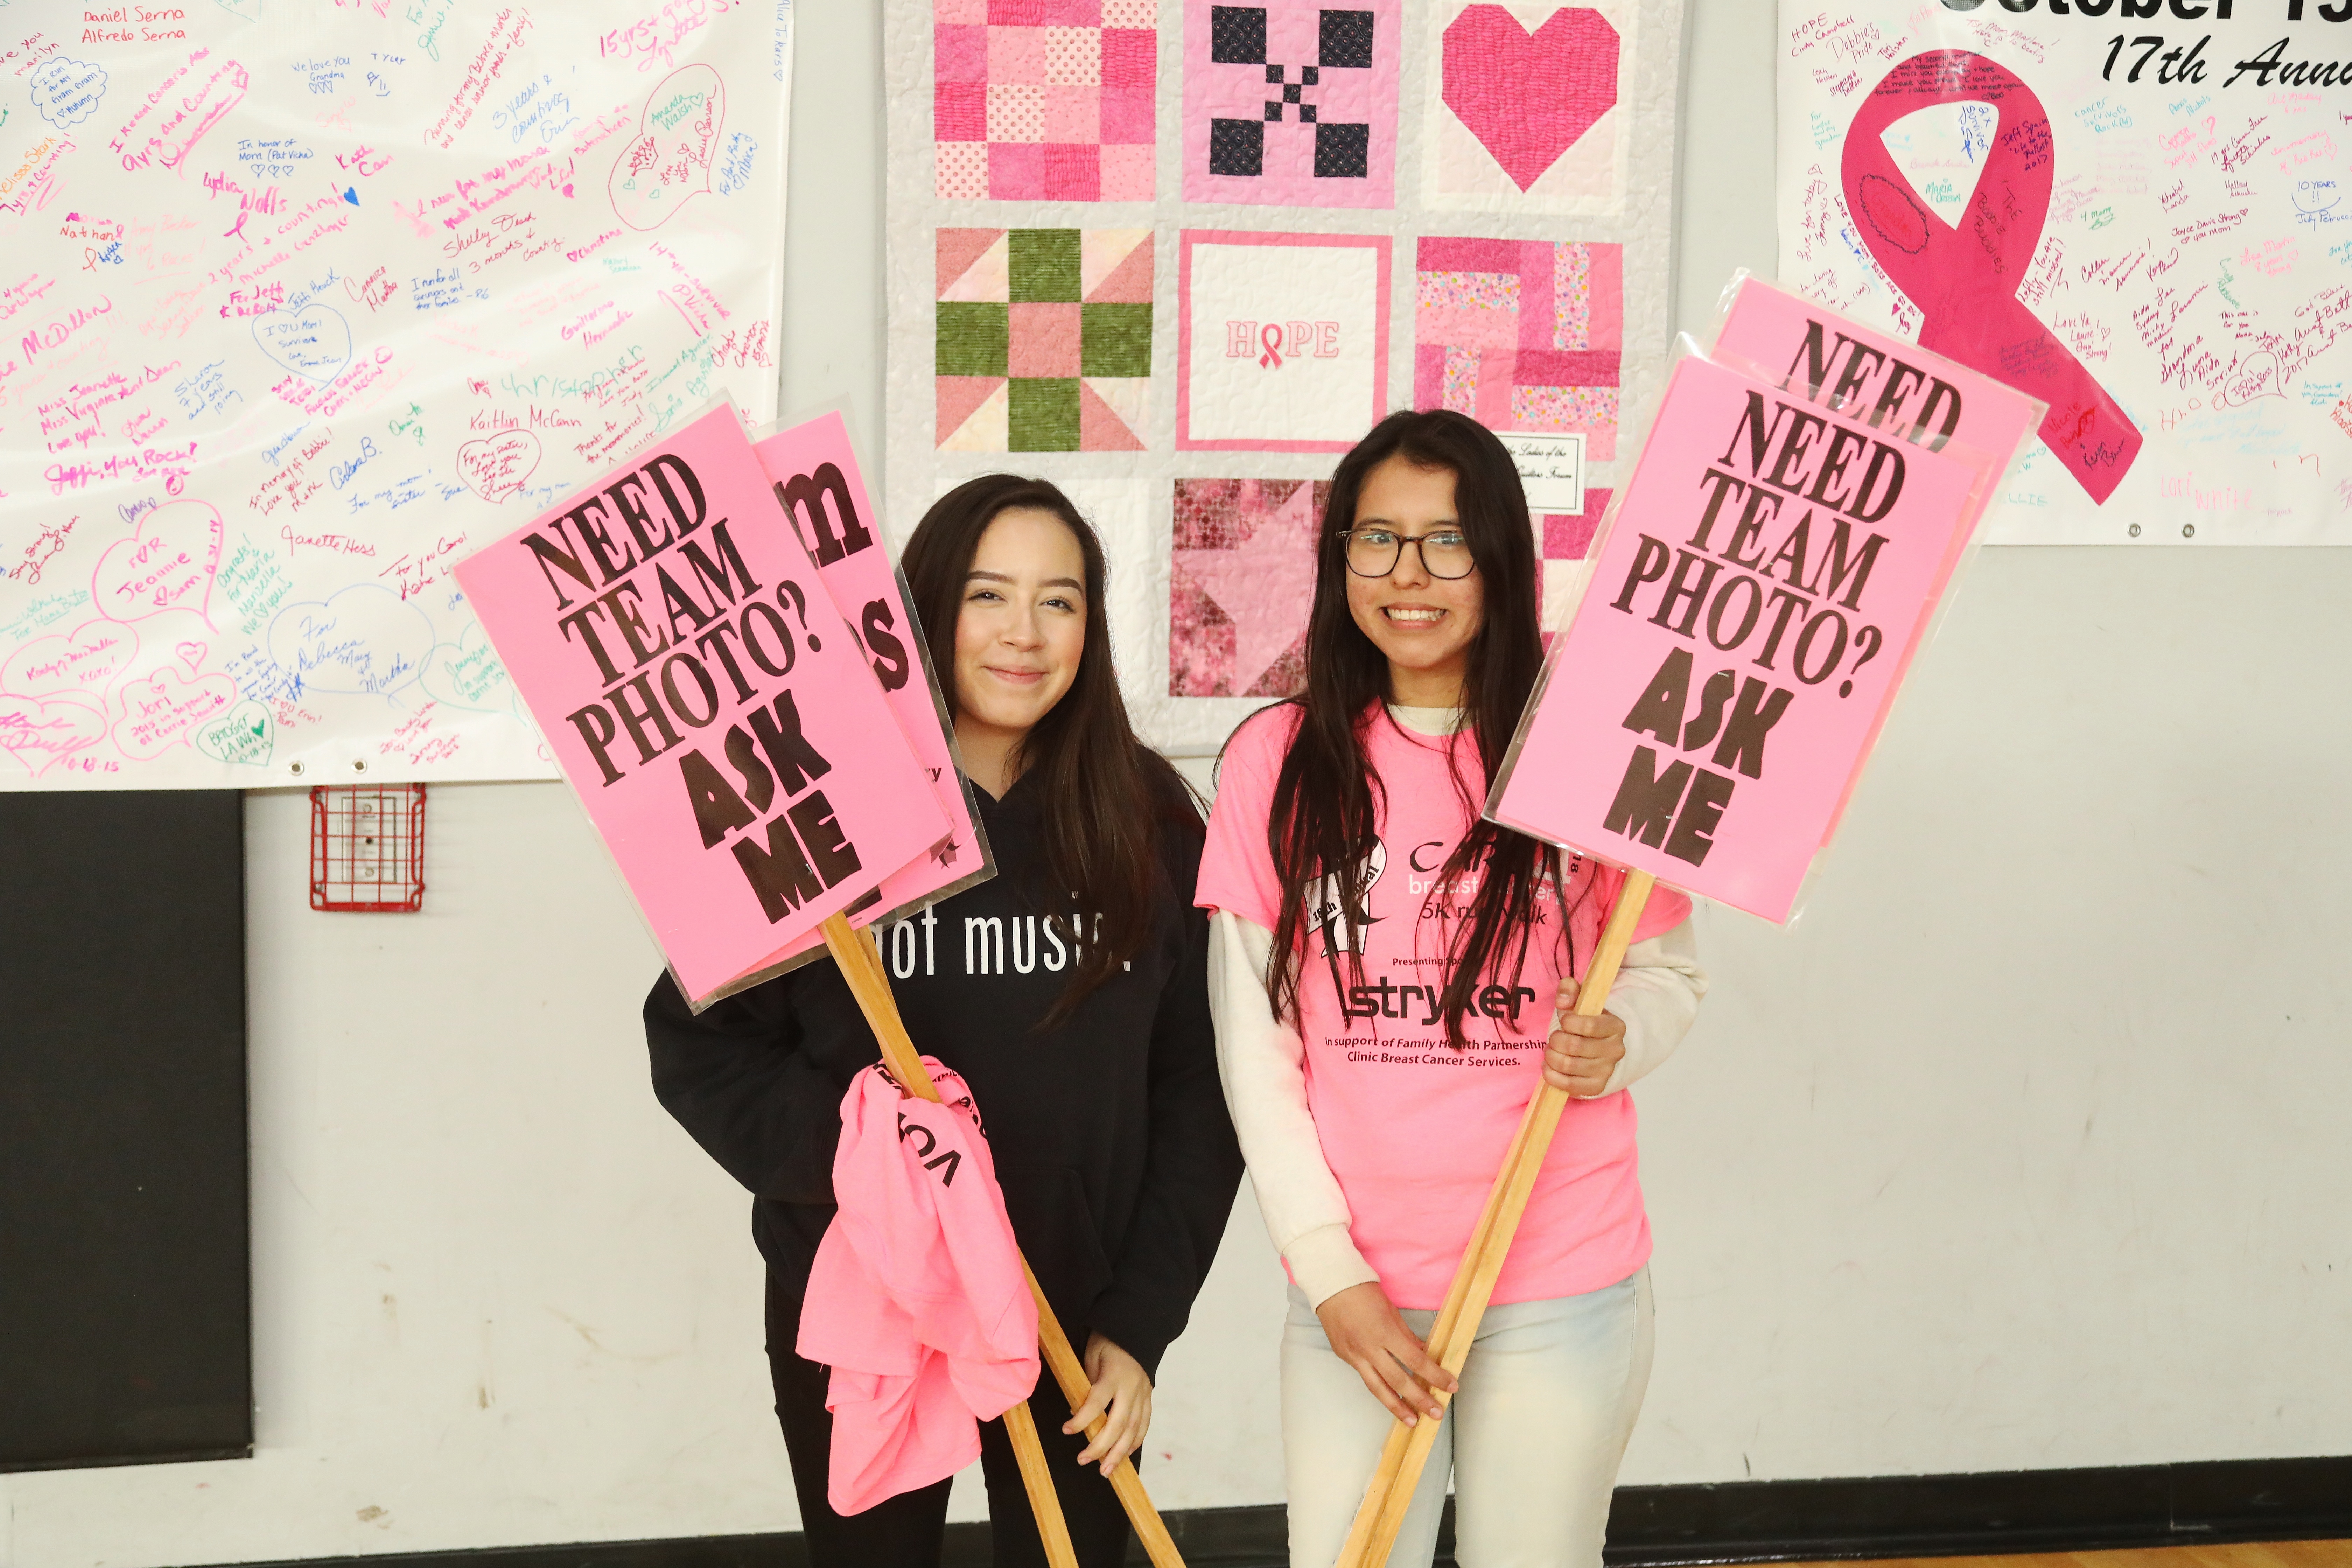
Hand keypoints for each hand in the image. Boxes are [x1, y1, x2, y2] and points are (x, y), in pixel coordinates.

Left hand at [1064, 1332, 1151, 1475]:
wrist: (1136, 1332)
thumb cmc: (1108, 1343)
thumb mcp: (1091, 1355)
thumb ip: (1086, 1383)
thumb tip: (1076, 1413)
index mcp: (1115, 1375)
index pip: (1097, 1402)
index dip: (1082, 1419)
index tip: (1067, 1430)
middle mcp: (1132, 1388)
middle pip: (1118, 1423)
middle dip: (1101, 1446)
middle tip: (1083, 1460)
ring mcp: (1143, 1395)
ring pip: (1133, 1429)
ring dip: (1119, 1452)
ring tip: (1105, 1470)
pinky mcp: (1148, 1399)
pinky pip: (1144, 1425)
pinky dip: (1134, 1442)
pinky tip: (1123, 1455)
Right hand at [1314, 1281, 1456, 1426]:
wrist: (1330, 1286)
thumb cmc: (1365, 1293)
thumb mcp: (1391, 1311)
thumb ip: (1407, 1337)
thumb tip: (1424, 1355)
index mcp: (1385, 1333)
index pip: (1416, 1361)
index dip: (1435, 1376)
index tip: (1451, 1386)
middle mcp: (1369, 1349)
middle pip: (1398, 1381)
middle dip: (1420, 1400)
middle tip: (1437, 1413)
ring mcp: (1354, 1355)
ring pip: (1377, 1388)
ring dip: (1397, 1407)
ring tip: (1412, 1422)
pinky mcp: (1345, 1357)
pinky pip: (1365, 1378)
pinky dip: (1379, 1390)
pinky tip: (1390, 1399)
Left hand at [1543, 976, 1625, 1097]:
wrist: (1596, 1047)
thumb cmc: (1584, 1022)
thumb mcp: (1579, 1001)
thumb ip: (1570, 990)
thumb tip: (1562, 1000)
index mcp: (1615, 1026)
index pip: (1588, 1025)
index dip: (1568, 1022)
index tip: (1564, 1020)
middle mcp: (1616, 1050)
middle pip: (1574, 1046)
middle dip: (1555, 1040)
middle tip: (1554, 1038)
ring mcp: (1607, 1070)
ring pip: (1568, 1065)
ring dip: (1551, 1057)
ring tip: (1551, 1051)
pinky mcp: (1596, 1087)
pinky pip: (1568, 1086)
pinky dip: (1552, 1076)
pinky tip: (1549, 1067)